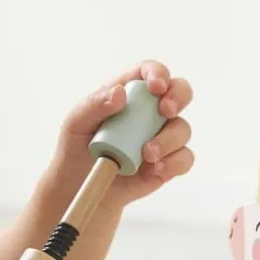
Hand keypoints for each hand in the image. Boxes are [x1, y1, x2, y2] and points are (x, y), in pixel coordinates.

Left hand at [52, 60, 193, 207]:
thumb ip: (94, 104)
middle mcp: (148, 113)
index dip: (158, 73)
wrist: (77, 187)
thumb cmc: (75, 149)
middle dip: (178, 97)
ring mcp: (160, 138)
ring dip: (169, 139)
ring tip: (147, 154)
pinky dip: (175, 162)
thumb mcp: (75, 124)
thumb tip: (120, 93)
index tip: (156, 87)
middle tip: (165, 110)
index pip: (149, 72)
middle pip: (179, 92)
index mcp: (127, 95)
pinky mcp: (166, 164)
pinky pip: (184, 158)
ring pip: (182, 128)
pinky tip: (157, 168)